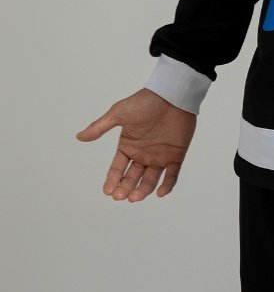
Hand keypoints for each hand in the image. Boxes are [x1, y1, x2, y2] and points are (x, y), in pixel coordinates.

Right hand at [75, 88, 197, 200]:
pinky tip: (160, 193)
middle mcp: (143, 154)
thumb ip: (100, 127)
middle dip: (126, 188)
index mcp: (128, 146)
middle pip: (132, 178)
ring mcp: (160, 155)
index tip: (108, 191)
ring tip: (134, 197)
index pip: (117, 169)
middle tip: (120, 196)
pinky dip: (168, 186)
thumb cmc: (145, 102)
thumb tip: (79, 136)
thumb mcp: (119, 114)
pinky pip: (172, 175)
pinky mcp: (176, 155)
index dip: (112, 180)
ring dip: (142, 191)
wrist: (172, 94)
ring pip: (150, 180)